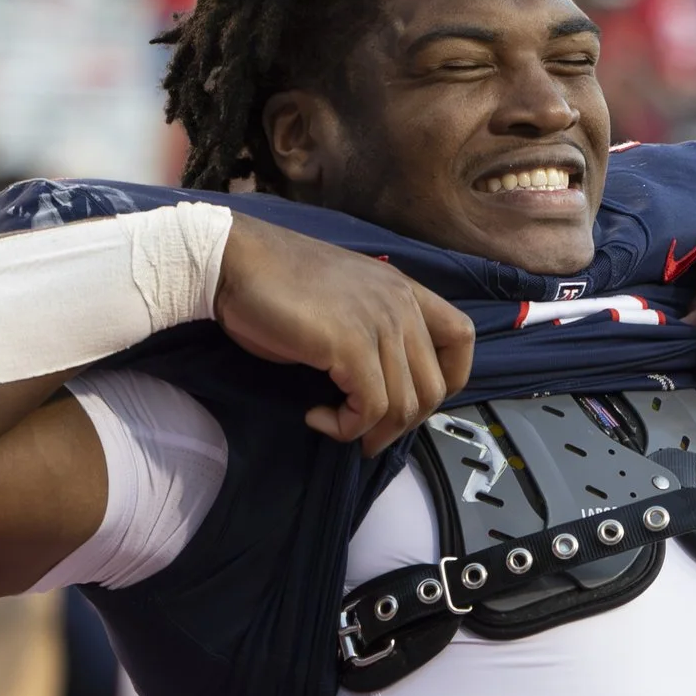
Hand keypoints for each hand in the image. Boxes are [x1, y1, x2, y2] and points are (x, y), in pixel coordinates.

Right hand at [215, 215, 476, 455]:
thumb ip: (374, 335)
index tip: (410, 401)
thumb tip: (383, 391)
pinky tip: (317, 417)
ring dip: (370, 430)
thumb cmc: (276, 285)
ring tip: (335, 425)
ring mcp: (380, 323)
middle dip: (402, 424)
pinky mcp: (352, 345)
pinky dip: (346, 426)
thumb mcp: (344, 305)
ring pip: (405, 404)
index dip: (448, 380)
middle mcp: (401, 304)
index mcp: (405, 290)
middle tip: (364, 433)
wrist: (233, 262)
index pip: (462, 338)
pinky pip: (372, 408)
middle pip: (435, 387)